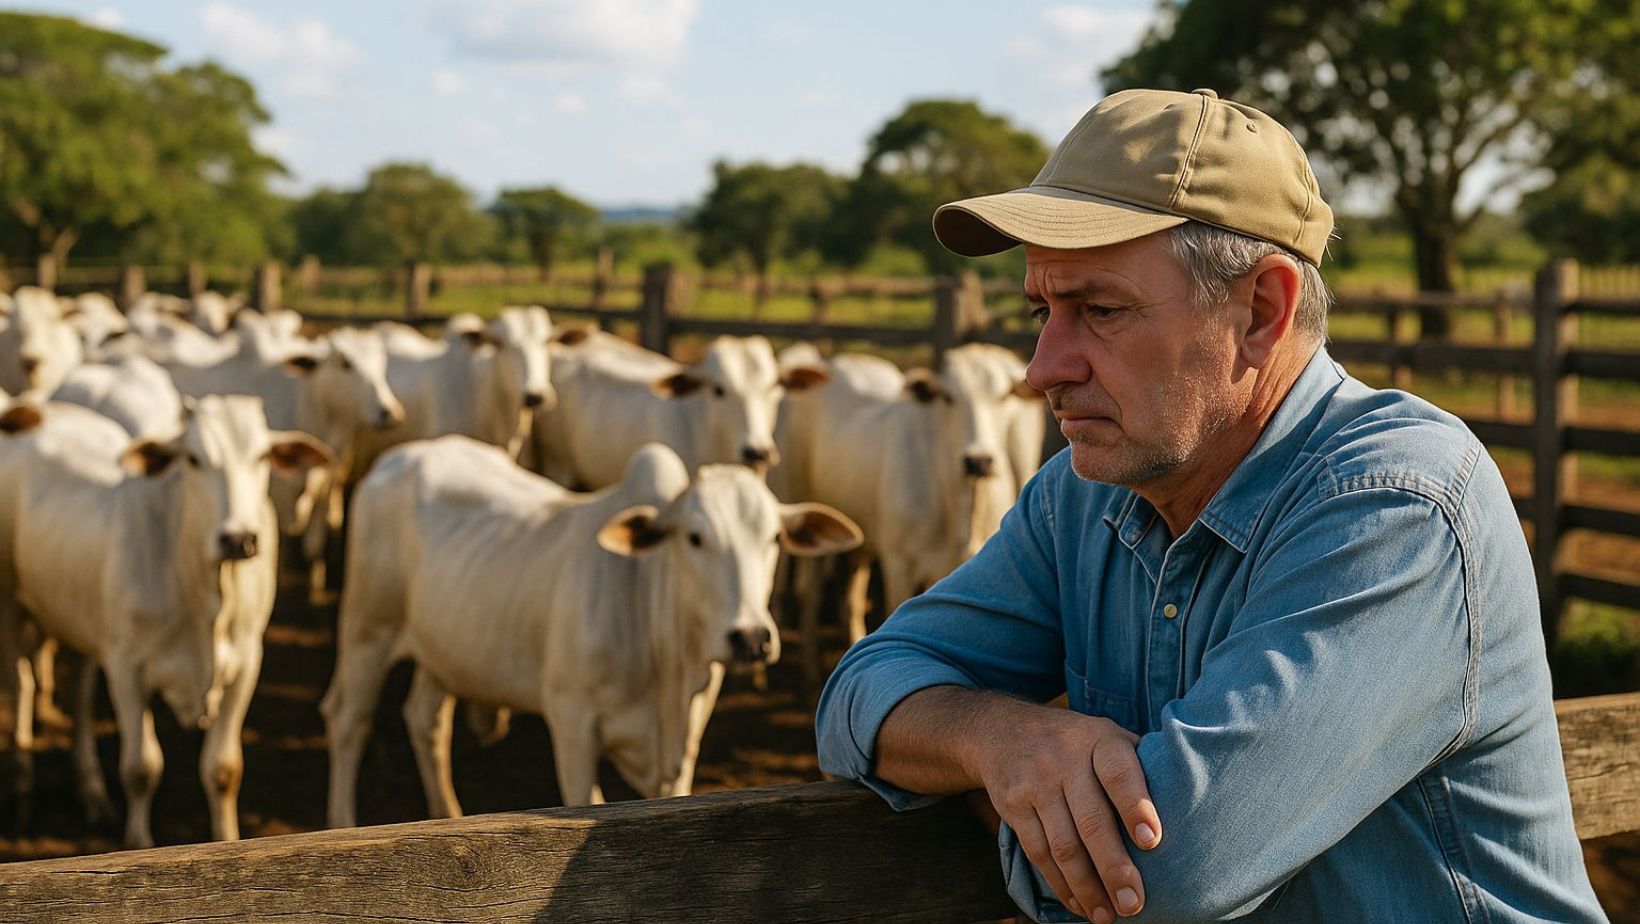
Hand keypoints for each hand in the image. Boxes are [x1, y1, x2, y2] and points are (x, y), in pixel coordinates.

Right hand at [967, 703, 1159, 921]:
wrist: (1002, 729)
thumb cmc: (1075, 742)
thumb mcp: (1106, 736)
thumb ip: (1137, 765)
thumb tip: (1187, 810)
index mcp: (1099, 741)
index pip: (1119, 773)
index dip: (1136, 806)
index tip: (1152, 842)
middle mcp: (1065, 760)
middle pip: (1091, 820)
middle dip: (1114, 867)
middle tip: (1134, 904)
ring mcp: (1035, 783)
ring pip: (1062, 845)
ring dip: (1086, 886)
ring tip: (1108, 916)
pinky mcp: (1012, 805)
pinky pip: (1038, 852)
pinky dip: (1059, 884)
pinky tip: (1079, 903)